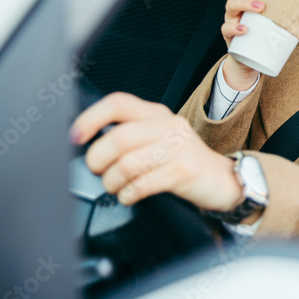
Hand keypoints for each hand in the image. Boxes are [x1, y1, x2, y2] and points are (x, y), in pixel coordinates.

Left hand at [69, 92, 241, 210]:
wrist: (222, 180)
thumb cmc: (184, 161)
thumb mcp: (160, 139)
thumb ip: (130, 136)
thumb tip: (89, 143)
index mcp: (157, 114)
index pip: (119, 103)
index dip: (91, 118)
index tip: (76, 136)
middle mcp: (168, 126)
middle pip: (119, 137)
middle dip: (97, 160)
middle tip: (98, 171)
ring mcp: (178, 148)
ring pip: (127, 163)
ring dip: (112, 181)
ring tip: (115, 187)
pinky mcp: (184, 171)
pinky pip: (143, 185)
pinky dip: (128, 195)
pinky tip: (130, 195)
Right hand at [221, 0, 298, 84]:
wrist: (252, 58)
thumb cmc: (268, 30)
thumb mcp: (288, 19)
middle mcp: (241, 1)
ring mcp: (233, 17)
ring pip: (232, 3)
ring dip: (245, 3)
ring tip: (261, 8)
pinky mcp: (230, 35)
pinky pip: (227, 28)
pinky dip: (234, 27)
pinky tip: (245, 29)